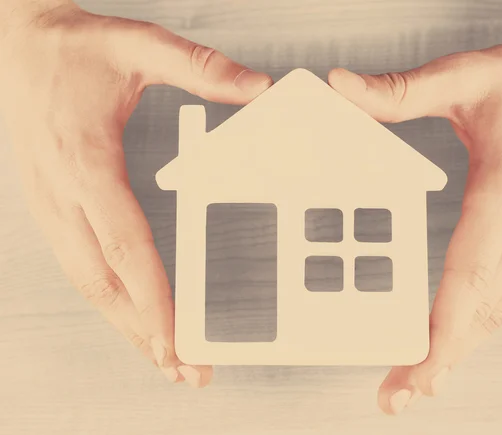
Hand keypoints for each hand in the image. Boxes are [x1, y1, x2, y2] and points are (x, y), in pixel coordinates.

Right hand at [0, 1, 271, 385]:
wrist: (15, 45)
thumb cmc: (74, 50)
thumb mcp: (139, 45)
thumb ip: (201, 68)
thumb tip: (259, 89)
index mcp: (86, 161)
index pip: (123, 244)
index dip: (151, 297)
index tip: (176, 339)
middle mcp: (63, 195)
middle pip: (104, 282)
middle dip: (146, 333)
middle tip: (186, 370)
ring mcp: (51, 207)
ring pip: (89, 285)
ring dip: (128, 328)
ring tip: (167, 362)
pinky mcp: (52, 210)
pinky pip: (82, 269)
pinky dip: (112, 303)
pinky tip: (136, 321)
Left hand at [328, 19, 501, 413]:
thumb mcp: (461, 75)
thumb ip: (398, 90)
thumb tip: (338, 87)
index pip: (471, 273)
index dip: (442, 327)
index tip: (415, 365)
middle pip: (482, 309)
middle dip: (441, 360)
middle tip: (398, 396)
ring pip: (498, 311)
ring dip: (459, 352)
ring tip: (419, 384)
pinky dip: (479, 327)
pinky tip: (455, 344)